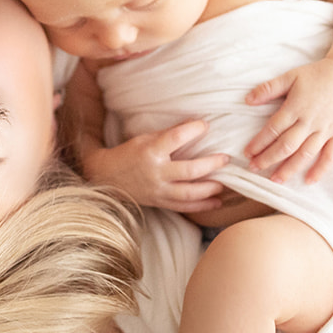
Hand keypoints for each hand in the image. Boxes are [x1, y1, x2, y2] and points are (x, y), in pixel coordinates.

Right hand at [81, 120, 232, 212]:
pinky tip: (216, 201)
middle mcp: (156, 172)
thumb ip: (169, 134)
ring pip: (189, 193)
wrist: (107, 177)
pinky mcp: (160, 202)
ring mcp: (158, 190)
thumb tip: (195, 125)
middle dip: (211, 164)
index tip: (206, 125)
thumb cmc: (128, 153)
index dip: (193, 129)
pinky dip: (202, 206)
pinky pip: (184, 207)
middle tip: (225, 159)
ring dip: (210, 189)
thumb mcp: (145, 139)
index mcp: (151, 151)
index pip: (176, 138)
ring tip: (225, 184)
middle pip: (189, 170)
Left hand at [242, 58, 332, 182]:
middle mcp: (310, 122)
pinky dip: (321, 169)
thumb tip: (247, 100)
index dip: (259, 143)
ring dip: (289, 168)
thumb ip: (269, 89)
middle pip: (286, 146)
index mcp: (295, 108)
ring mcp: (326, 130)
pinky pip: (330, 155)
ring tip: (275, 179)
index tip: (247, 153)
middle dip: (268, 159)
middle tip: (254, 168)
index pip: (273, 130)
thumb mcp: (290, 76)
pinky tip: (309, 180)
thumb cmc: (317, 74)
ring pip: (305, 154)